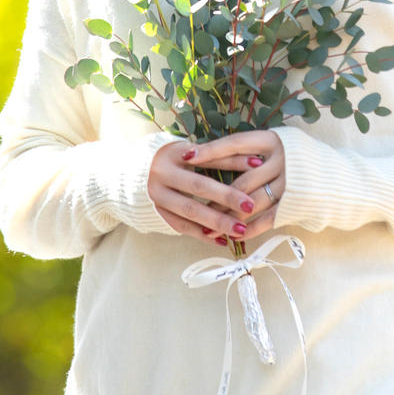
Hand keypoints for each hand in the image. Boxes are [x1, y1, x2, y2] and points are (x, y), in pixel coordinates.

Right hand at [146, 131, 285, 245]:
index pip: (207, 158)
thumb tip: (257, 161)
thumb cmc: (175, 159)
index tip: (258, 167)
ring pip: (190, 211)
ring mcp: (158, 196)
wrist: (136, 174)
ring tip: (240, 230)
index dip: (233, 162)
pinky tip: (222, 241)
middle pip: (198, 187)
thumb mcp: (193, 152)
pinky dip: (203, 236)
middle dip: (226, 197)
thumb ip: (222, 156)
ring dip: (216, 222)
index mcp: (174, 153)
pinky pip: (182, 227)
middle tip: (250, 206)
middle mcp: (162, 174)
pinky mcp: (159, 214)